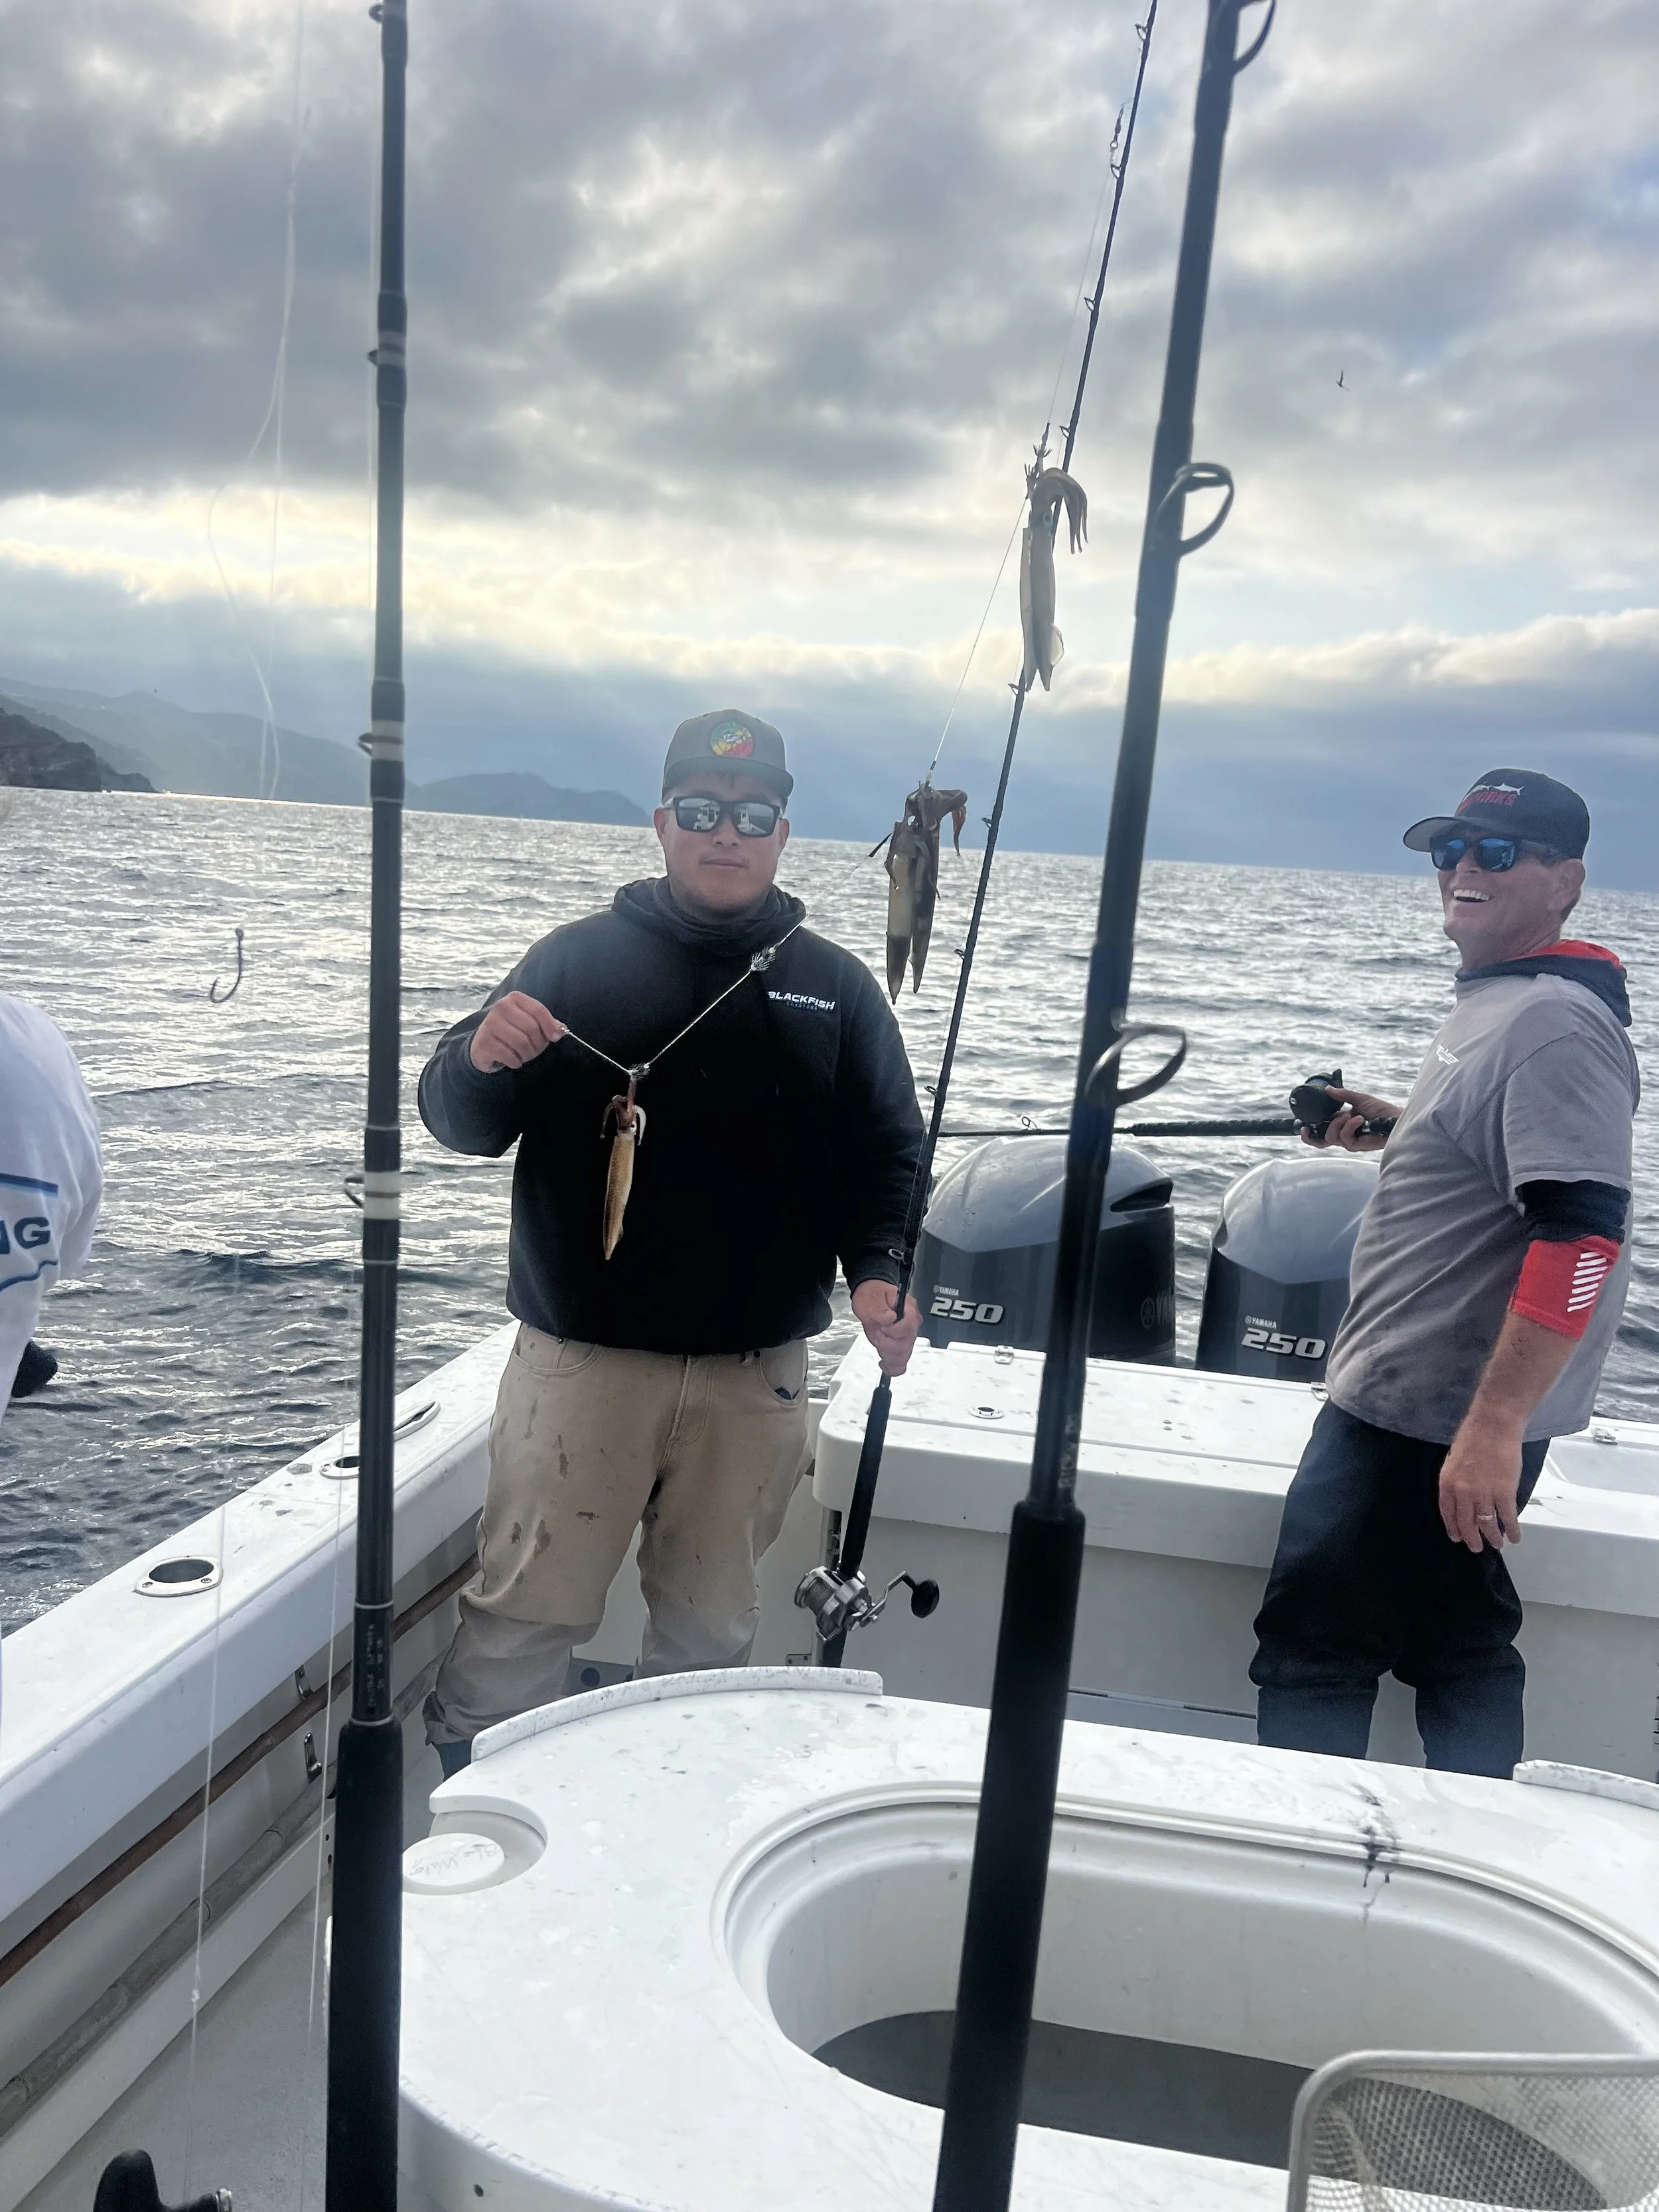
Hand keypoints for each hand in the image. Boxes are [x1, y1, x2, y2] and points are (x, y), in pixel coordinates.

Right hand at [468, 991, 567, 1072]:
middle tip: (536, 1051)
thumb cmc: (512, 1032)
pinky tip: (514, 1061)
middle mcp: (500, 1007)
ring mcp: (489, 1024)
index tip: (555, 1038)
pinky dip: (516, 1062)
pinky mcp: (484, 1042)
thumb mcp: (529, 1023)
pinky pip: (509, 1056)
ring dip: (528, 1055)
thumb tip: (562, 1030)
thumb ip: (547, 1023)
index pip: (539, 1010)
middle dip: (538, 1044)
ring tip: (525, 1056)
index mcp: (514, 999)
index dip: (550, 1026)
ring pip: (521, 1043)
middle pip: (531, 1028)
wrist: (484, 1045)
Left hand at [851, 1278, 921, 1376]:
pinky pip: (902, 1362)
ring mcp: (908, 1335)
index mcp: (908, 1307)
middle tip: (878, 1332)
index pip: (909, 1325)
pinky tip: (885, 1365)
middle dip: (888, 1343)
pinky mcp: (901, 1345)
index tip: (883, 1327)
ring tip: (879, 1341)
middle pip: (907, 1344)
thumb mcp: (871, 1297)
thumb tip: (889, 1318)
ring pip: (904, 1355)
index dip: (894, 1330)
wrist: (871, 1298)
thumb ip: (879, 1308)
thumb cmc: (873, 1295)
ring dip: (887, 1353)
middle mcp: (912, 1322)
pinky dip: (893, 1366)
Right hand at [1302, 1082, 1399, 1153]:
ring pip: (1331, 1137)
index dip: (1310, 1133)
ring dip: (1339, 1124)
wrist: (1394, 1118)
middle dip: (1315, 1132)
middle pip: (1321, 1140)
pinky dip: (1350, 1126)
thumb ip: (1342, 1095)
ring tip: (1352, 1116)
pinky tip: (1360, 1119)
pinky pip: (1344, 1137)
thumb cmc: (1381, 1110)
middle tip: (1309, 1127)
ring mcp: (1350, 1141)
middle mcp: (1344, 1134)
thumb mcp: (1358, 1098)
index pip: (1322, 1133)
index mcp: (1342, 1124)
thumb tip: (1328, 1089)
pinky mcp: (1357, 1146)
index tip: (1303, 1127)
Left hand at [1439, 1426, 1523, 1551]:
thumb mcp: (1454, 1459)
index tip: (1458, 1537)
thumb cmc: (1473, 1435)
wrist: (1493, 1425)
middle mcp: (1463, 1493)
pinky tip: (1514, 1537)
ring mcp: (1484, 1494)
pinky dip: (1512, 1530)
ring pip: (1487, 1524)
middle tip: (1476, 1548)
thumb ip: (1457, 1479)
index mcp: (1447, 1483)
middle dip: (1472, 1538)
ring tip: (1497, 1544)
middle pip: (1466, 1523)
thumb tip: (1463, 1493)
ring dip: (1492, 1537)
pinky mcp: (1505, 1493)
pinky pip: (1508, 1518)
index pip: (1447, 1513)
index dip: (1453, 1528)